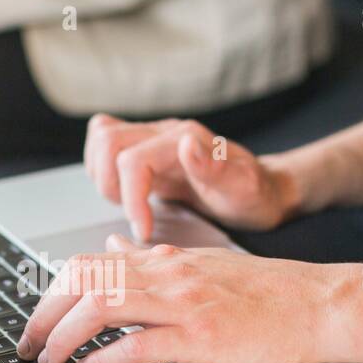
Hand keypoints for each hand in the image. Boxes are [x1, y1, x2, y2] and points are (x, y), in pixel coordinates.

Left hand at [16, 235, 344, 362]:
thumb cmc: (266, 291)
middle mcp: (168, 274)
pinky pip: (140, 343)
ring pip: (103, 305)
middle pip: (85, 280)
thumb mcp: (202, 263)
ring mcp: (184, 303)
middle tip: (29, 347)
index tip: (38, 322)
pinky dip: (104, 360)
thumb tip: (113, 245)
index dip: (53, 292)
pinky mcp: (202, 334)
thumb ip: (153, 256)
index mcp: (165, 260)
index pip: (90, 264)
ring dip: (65, 337)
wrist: (318, 303)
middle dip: (46, 315)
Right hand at [83, 114, 300, 241]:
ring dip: (103, 176)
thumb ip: (214, 166)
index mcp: (184, 138)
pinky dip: (104, 171)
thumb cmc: (252, 193)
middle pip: (107, 139)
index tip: (144, 230)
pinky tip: (127, 194)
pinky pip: (107, 145)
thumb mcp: (242, 186)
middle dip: (110, 184)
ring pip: (102, 136)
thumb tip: (186, 145)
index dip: (131, 199)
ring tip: (129, 203)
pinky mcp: (146, 151)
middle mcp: (164, 132)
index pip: (133, 160)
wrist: (261, 191)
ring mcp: (153, 139)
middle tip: (133, 213)